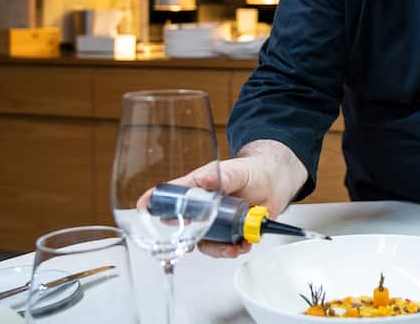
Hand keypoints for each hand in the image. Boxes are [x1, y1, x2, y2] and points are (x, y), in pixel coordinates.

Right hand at [169, 139, 307, 258]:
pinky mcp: (233, 231)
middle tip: (193, 243)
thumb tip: (203, 180)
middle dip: (187, 238)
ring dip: (217, 249)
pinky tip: (244, 244)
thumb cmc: (252, 171)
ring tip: (231, 248)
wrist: (276, 181)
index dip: (156, 202)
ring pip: (206, 242)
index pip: (174, 196)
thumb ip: (220, 176)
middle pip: (186, 227)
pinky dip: (234, 249)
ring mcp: (218, 221)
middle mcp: (205, 208)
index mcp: (200, 189)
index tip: (143, 207)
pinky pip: (227, 247)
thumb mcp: (235, 170)